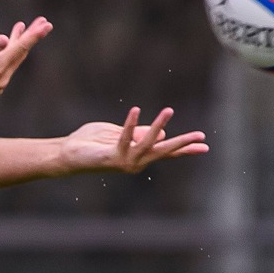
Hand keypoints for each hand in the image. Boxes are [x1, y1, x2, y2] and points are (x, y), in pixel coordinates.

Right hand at [0, 18, 51, 112]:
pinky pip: (4, 69)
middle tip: (41, 23)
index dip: (34, 35)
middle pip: (20, 55)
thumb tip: (6, 39)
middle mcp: (0, 80)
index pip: (20, 48)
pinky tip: (5, 50)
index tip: (47, 24)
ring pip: (11, 62)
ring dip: (18, 46)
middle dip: (30, 38)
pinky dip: (8, 56)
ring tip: (22, 30)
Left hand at [61, 107, 208, 173]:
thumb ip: (138, 133)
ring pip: (148, 144)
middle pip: (164, 151)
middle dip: (183, 144)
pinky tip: (135, 110)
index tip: (205, 146)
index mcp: (139, 155)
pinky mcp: (112, 157)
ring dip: (158, 126)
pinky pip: (124, 137)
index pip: (167, 151)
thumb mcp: (119, 134)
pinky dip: (130, 124)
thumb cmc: (92, 143)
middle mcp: (136, 162)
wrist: (69, 154)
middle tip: (201, 137)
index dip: (185, 148)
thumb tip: (160, 131)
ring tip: (169, 110)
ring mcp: (125, 162)